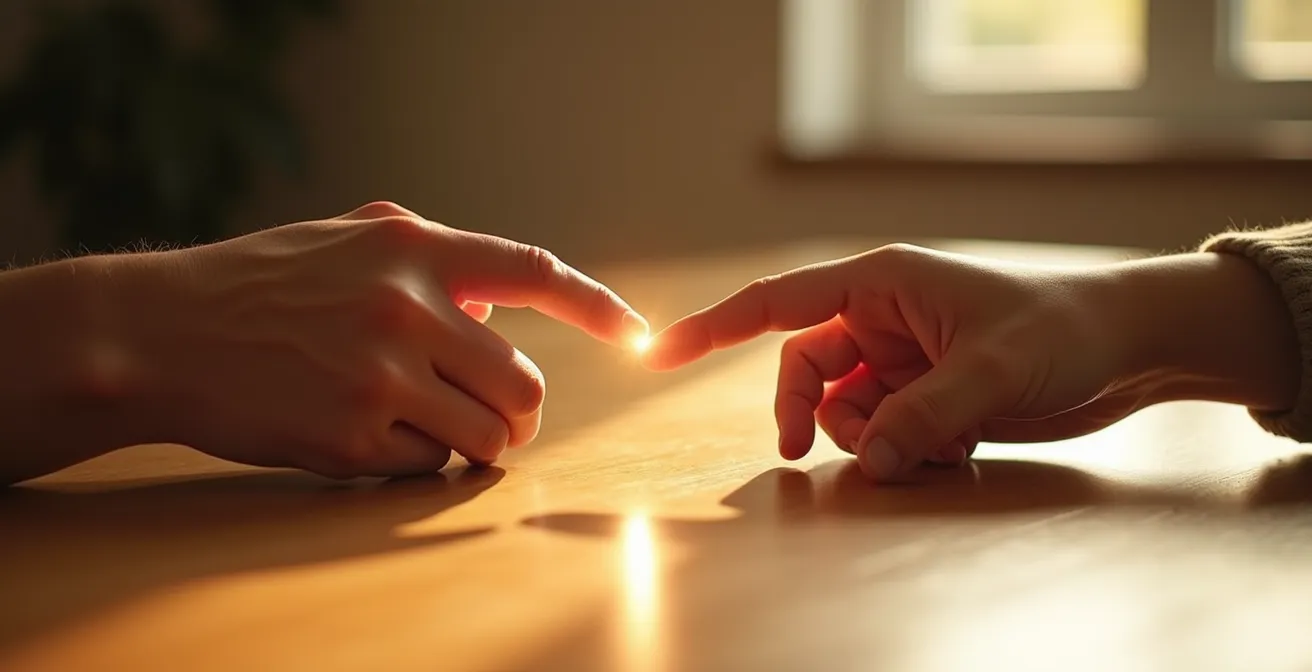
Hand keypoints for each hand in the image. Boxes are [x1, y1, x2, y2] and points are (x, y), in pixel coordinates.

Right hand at [89, 201, 647, 478]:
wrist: (162, 332)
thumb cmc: (260, 282)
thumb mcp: (347, 237)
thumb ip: (427, 252)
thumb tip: (497, 299)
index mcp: (413, 247)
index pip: (535, 271)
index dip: (598, 307)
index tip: (640, 336)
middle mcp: (407, 307)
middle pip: (524, 384)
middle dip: (520, 412)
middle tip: (495, 417)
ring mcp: (381, 374)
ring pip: (488, 435)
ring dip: (477, 444)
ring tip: (433, 429)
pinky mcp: (351, 436)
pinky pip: (428, 466)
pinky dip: (418, 461)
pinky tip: (370, 436)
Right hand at [640, 244, 1298, 481]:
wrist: (1126, 350)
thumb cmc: (1064, 330)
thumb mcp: (995, 369)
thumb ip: (925, 413)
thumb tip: (865, 461)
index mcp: (879, 283)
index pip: (774, 303)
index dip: (710, 328)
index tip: (655, 352)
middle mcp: (879, 318)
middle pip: (802, 371)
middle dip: (813, 415)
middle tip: (836, 456)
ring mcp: (899, 359)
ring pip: (839, 411)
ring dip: (873, 440)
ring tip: (940, 444)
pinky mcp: (922, 395)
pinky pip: (879, 433)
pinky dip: (903, 451)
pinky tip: (958, 447)